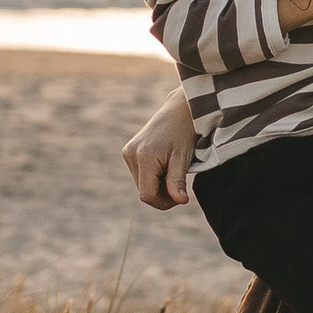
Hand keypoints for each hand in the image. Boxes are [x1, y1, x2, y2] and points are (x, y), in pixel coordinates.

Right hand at [122, 86, 196, 208]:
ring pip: (142, 184)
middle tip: (180, 182)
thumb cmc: (185, 132)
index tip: (181, 197)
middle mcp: (131, 154)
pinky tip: (166, 165)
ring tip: (174, 170)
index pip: (147, 195)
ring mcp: (128, 152)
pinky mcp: (129, 151)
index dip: (164, 202)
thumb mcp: (183, 158)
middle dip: (163, 193)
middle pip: (144, 191)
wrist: (180, 110)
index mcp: (144, 157)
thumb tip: (180, 202)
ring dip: (158, 185)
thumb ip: (177, 181)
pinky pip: (140, 174)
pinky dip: (154, 176)